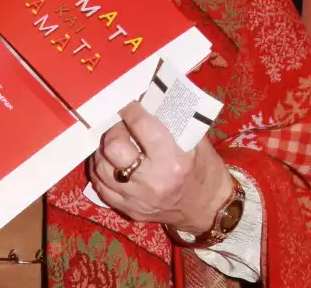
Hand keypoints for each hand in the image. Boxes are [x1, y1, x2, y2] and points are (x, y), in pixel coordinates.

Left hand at [87, 102, 232, 231]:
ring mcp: (138, 199)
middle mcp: (152, 181)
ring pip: (101, 168)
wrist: (209, 209)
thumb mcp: (197, 142)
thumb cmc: (205, 170)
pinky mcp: (130, 210)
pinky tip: (108, 163)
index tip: (127, 103)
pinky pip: (101, 188)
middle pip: (113, 147)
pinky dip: (100, 172)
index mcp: (173, 161)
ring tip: (113, 144)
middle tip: (121, 127)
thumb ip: (171, 121)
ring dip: (103, 151)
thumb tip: (147, 100)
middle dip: (114, 131)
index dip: (130, 109)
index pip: (141, 126)